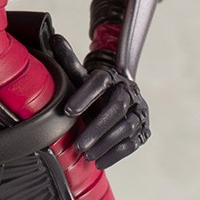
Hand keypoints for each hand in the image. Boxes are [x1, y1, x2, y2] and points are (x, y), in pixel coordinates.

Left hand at [50, 34, 150, 169]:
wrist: (117, 96)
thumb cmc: (93, 89)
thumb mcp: (80, 75)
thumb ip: (68, 59)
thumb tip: (55, 37)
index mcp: (111, 76)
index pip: (99, 82)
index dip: (84, 96)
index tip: (67, 111)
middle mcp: (128, 92)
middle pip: (116, 109)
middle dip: (97, 127)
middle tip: (78, 144)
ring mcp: (139, 111)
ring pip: (126, 128)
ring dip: (106, 143)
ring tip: (86, 154)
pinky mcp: (144, 129)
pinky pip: (133, 143)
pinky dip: (116, 154)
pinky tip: (100, 161)